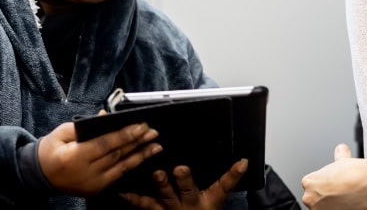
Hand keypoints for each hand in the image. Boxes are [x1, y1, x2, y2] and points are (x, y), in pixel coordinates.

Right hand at [37, 121, 161, 196]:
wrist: (41, 175)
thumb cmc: (51, 149)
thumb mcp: (62, 132)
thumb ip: (84, 124)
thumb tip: (106, 116)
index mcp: (75, 157)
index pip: (105, 144)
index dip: (125, 134)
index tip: (141, 125)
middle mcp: (86, 173)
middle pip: (117, 155)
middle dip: (137, 142)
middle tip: (153, 131)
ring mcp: (92, 184)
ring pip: (122, 168)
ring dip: (141, 156)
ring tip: (156, 146)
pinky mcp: (96, 190)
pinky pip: (118, 177)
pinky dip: (132, 166)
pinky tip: (143, 157)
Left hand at [119, 158, 247, 209]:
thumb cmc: (204, 209)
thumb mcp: (217, 196)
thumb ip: (229, 179)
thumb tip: (244, 161)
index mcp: (207, 199)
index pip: (221, 186)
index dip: (228, 175)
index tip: (230, 164)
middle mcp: (189, 205)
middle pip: (186, 192)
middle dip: (183, 180)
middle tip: (179, 168)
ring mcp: (171, 209)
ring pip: (165, 197)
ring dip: (161, 185)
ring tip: (157, 173)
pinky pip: (145, 204)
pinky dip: (133, 198)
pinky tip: (122, 190)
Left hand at [301, 143, 366, 209]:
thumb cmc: (358, 174)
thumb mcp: (344, 160)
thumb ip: (338, 155)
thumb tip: (341, 150)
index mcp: (309, 183)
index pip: (312, 185)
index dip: (326, 184)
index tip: (335, 183)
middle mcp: (310, 199)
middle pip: (316, 198)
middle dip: (327, 196)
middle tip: (342, 192)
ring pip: (324, 208)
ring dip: (333, 205)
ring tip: (348, 199)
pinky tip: (350, 205)